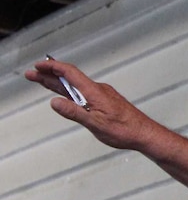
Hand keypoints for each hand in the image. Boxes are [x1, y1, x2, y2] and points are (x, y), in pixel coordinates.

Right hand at [25, 58, 162, 150]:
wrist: (144, 133)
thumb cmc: (124, 130)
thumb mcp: (96, 124)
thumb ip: (74, 113)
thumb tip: (54, 102)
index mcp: (94, 92)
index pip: (70, 73)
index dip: (53, 68)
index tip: (38, 66)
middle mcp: (98, 90)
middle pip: (70, 78)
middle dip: (49, 75)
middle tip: (31, 74)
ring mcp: (102, 95)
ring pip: (76, 86)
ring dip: (58, 83)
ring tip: (41, 80)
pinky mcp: (105, 102)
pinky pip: (83, 92)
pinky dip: (69, 91)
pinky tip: (63, 94)